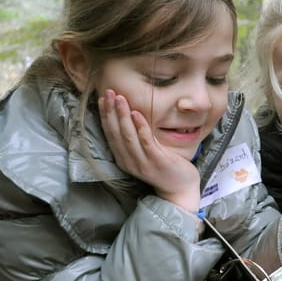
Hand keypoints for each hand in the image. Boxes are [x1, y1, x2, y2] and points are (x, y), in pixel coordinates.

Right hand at [98, 89, 200, 211]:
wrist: (180, 188)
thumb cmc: (164, 166)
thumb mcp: (145, 153)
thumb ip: (136, 139)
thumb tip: (130, 115)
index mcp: (123, 158)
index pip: (109, 133)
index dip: (104, 115)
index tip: (102, 98)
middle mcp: (129, 161)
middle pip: (115, 133)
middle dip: (110, 111)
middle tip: (108, 92)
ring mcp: (142, 163)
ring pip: (128, 136)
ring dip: (123, 115)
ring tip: (120, 98)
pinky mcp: (156, 161)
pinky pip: (145, 141)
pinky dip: (140, 126)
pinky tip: (137, 113)